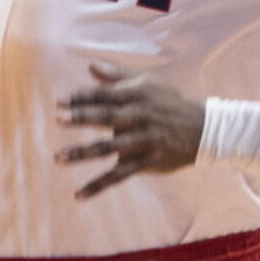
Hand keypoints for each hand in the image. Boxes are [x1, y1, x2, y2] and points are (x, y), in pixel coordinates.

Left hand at [56, 65, 206, 198]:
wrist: (201, 127)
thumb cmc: (168, 101)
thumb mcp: (147, 82)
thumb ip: (117, 76)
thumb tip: (90, 66)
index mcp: (136, 95)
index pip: (104, 95)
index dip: (82, 97)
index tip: (59, 101)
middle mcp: (138, 116)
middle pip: (105, 116)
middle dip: (82, 117)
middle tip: (58, 118)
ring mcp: (142, 140)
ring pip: (108, 148)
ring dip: (82, 152)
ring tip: (58, 157)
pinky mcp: (146, 162)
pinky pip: (119, 175)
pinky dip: (98, 185)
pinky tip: (78, 194)